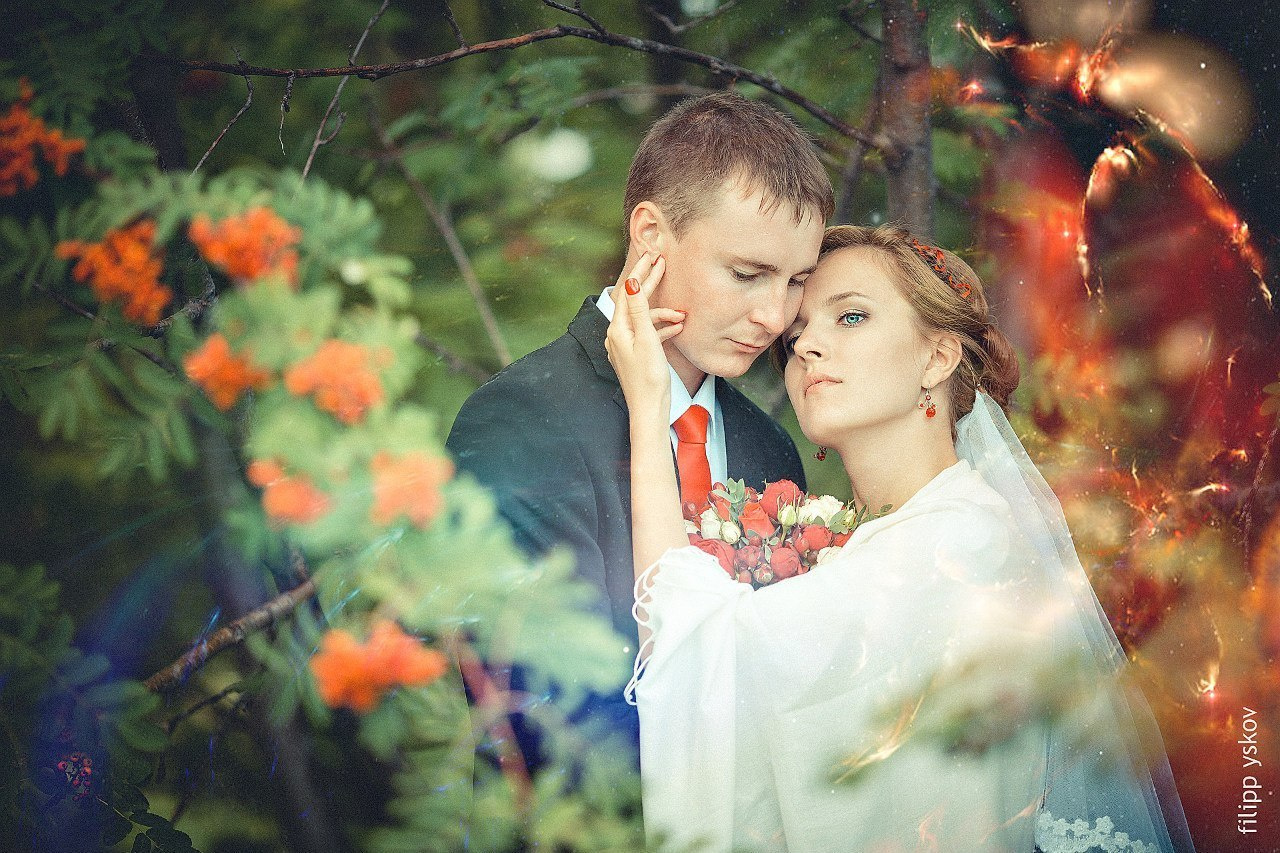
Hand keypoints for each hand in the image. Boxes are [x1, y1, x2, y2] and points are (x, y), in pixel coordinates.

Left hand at [605, 251, 682, 414]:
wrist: (649, 409)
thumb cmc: (649, 378)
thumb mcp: (646, 339)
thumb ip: (639, 310)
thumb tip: (630, 281)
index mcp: (618, 330)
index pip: (628, 293)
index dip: (642, 273)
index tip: (654, 256)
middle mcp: (618, 335)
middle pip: (635, 302)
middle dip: (650, 284)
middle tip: (662, 264)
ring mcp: (626, 345)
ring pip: (645, 320)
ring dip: (663, 315)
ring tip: (682, 316)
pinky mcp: (636, 355)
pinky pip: (648, 334)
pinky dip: (662, 329)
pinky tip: (678, 328)